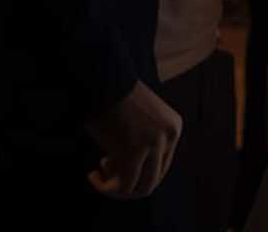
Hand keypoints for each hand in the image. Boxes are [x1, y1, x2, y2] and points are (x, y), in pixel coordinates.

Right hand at [84, 80, 182, 199]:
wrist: (101, 79)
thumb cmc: (111, 98)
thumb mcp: (138, 120)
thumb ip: (144, 143)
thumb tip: (134, 181)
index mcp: (175, 126)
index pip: (161, 166)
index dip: (136, 172)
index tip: (111, 161)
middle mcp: (170, 135)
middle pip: (154, 179)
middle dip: (128, 182)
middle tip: (104, 170)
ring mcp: (155, 143)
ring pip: (141, 188)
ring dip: (117, 188)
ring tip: (98, 175)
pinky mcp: (135, 151)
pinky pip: (124, 186)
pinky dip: (106, 187)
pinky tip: (92, 175)